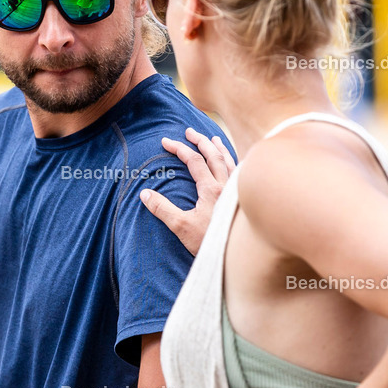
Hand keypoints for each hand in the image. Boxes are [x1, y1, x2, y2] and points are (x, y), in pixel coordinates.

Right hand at [139, 127, 235, 254]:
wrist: (238, 256)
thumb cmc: (210, 243)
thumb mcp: (181, 227)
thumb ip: (162, 209)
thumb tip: (144, 194)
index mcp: (211, 189)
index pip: (194, 160)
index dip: (179, 148)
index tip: (166, 142)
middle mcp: (227, 186)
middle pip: (214, 155)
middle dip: (200, 140)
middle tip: (189, 131)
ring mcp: (237, 192)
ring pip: (230, 162)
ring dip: (220, 148)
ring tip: (214, 139)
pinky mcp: (242, 200)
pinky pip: (239, 173)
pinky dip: (233, 162)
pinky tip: (232, 164)